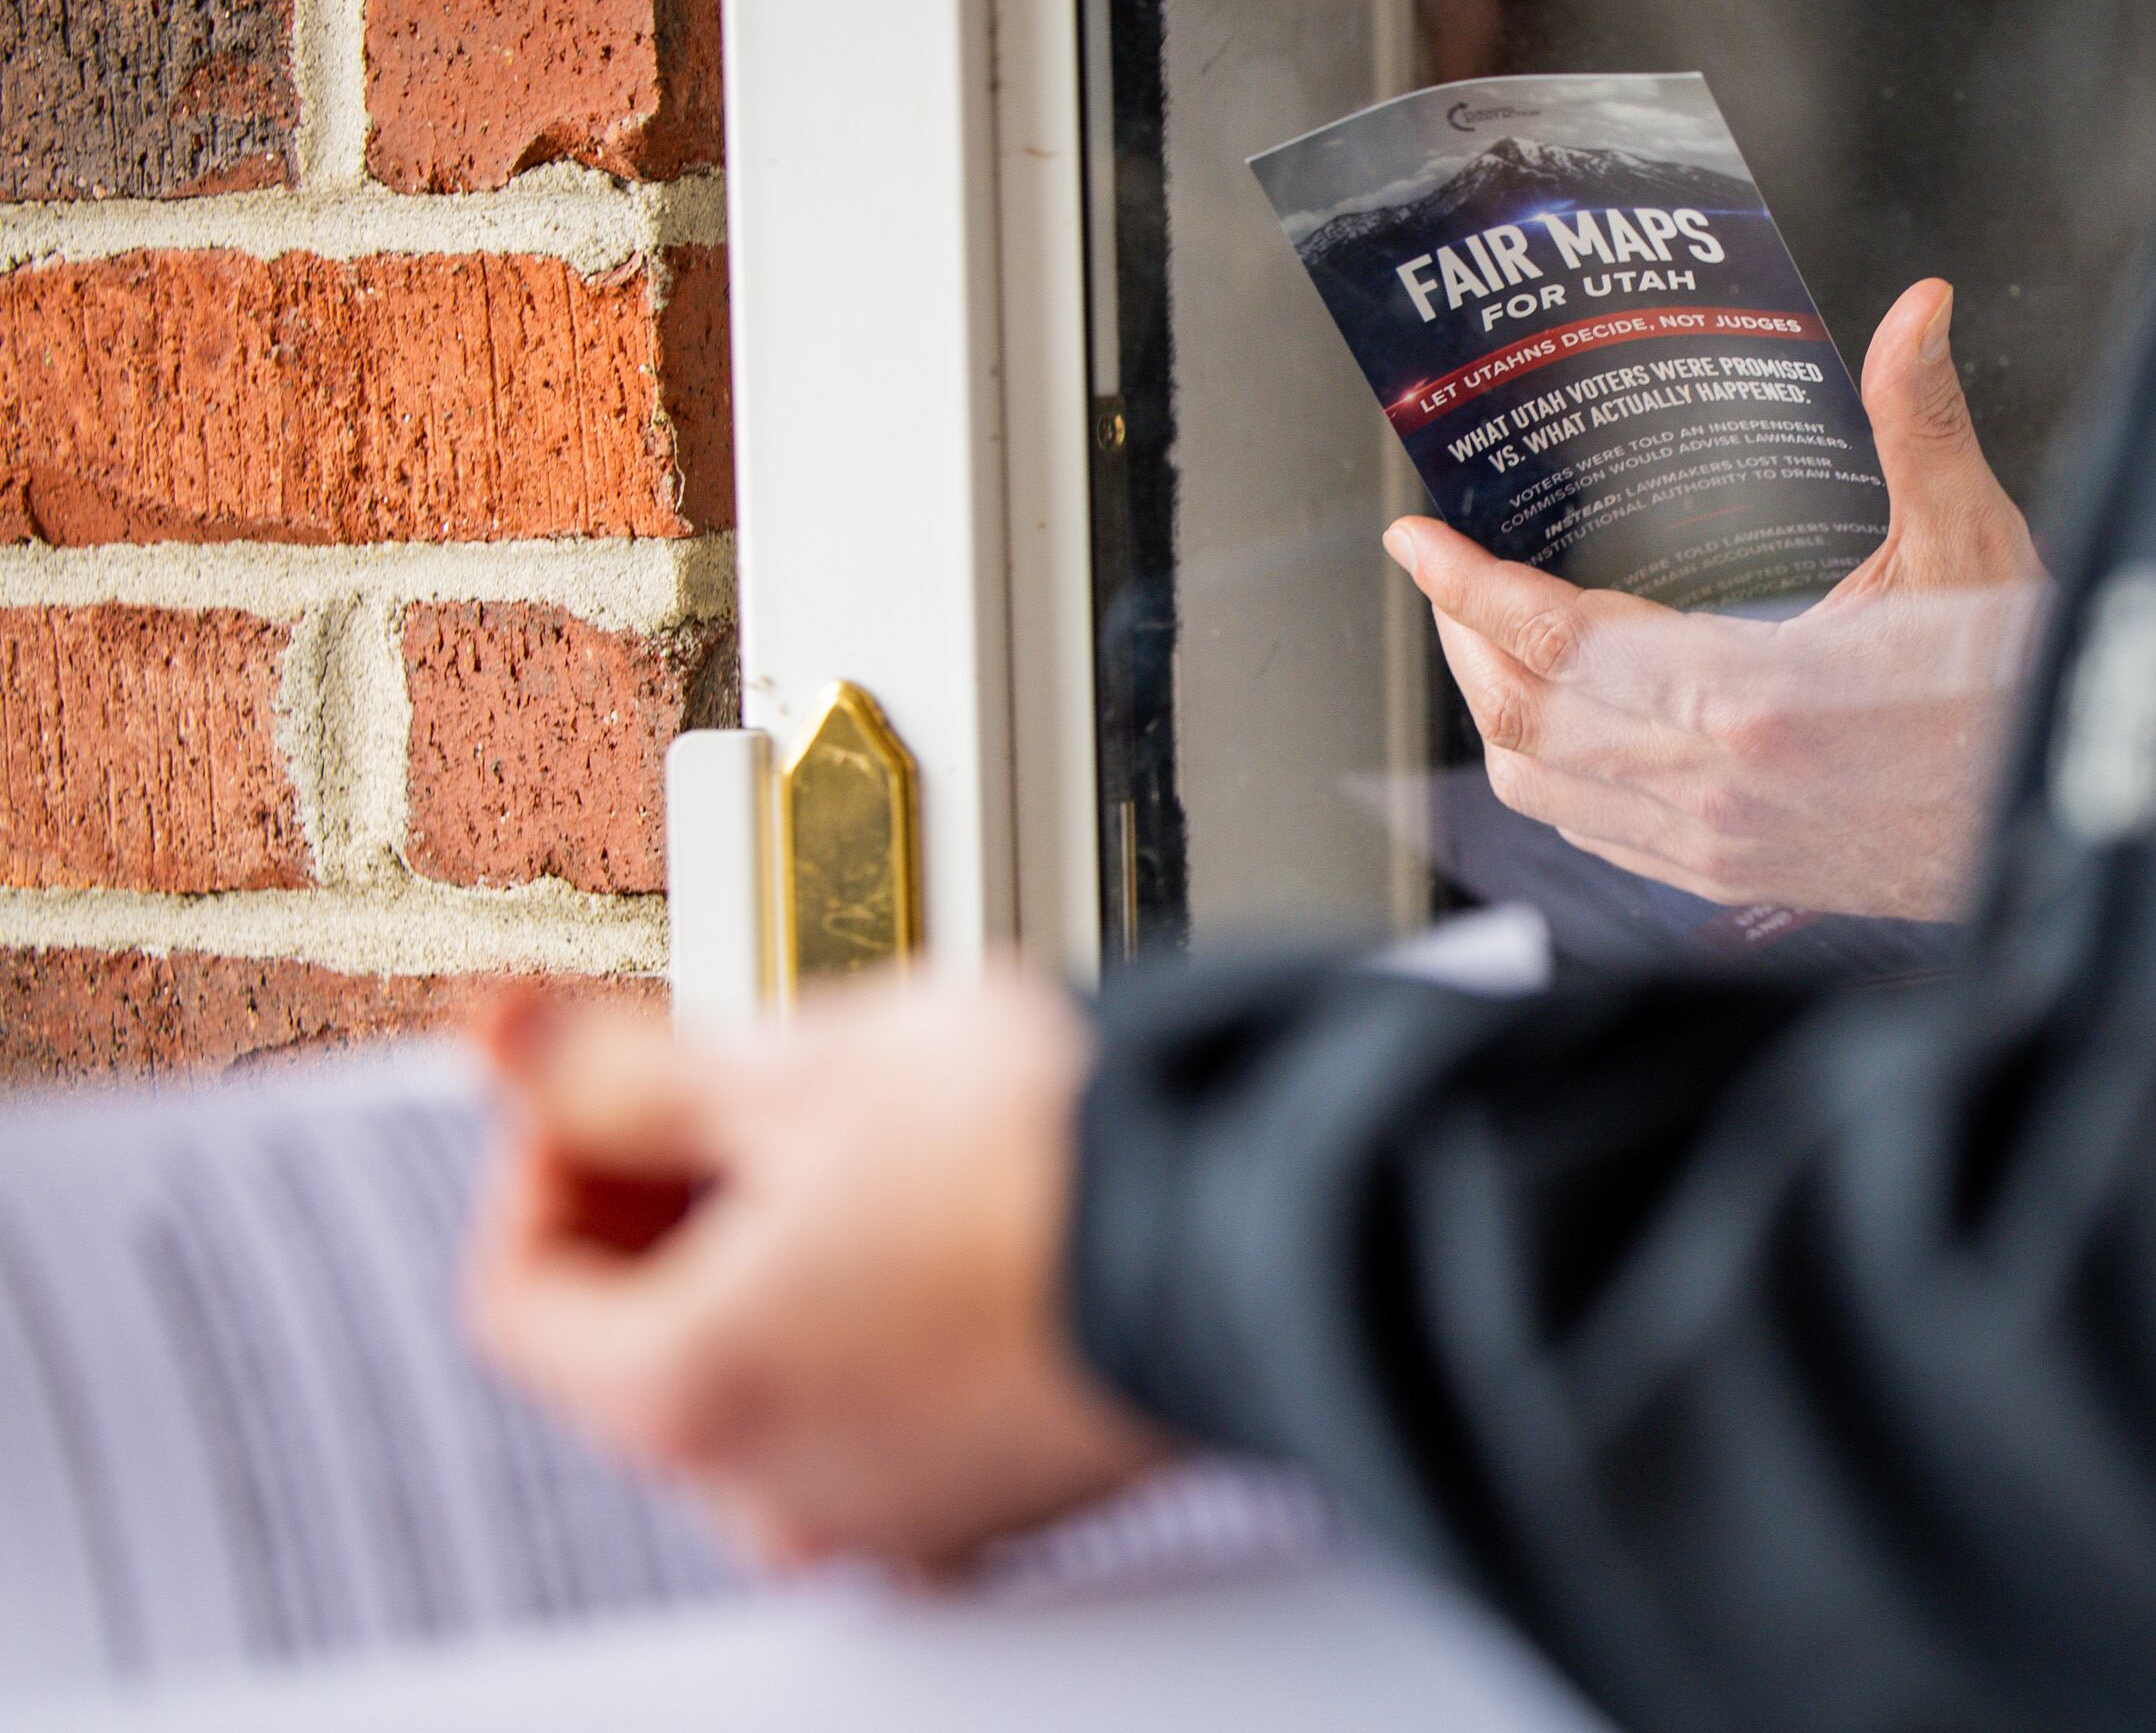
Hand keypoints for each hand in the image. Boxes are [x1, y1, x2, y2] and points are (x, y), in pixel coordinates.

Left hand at [466, 972, 1170, 1573]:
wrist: (1260, 1225)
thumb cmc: (1052, 1154)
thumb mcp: (802, 1065)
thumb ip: (618, 1068)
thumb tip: (502, 1037)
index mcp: (690, 1391)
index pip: (517, 1286)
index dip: (548, 1154)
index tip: (614, 1079)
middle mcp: (776, 1487)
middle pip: (635, 1340)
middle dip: (669, 1203)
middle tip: (748, 1094)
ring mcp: (890, 1510)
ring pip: (761, 1376)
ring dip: (776, 1259)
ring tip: (873, 1146)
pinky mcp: (990, 1499)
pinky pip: (876, 1412)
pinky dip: (876, 1323)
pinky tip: (950, 1224)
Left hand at [1387, 279, 2047, 921]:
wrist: (2075, 840)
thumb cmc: (2030, 698)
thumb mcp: (1979, 547)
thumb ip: (1924, 424)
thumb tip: (1919, 310)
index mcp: (1759, 698)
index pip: (1556, 638)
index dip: (1467, 585)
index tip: (1418, 537)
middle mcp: (1716, 787)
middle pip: (1522, 713)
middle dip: (1461, 636)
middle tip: (1444, 570)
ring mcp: (1717, 849)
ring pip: (1540, 787)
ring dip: (1493, 708)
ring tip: (1485, 638)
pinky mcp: (1733, 884)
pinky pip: (1592, 837)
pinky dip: (1548, 778)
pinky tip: (1560, 728)